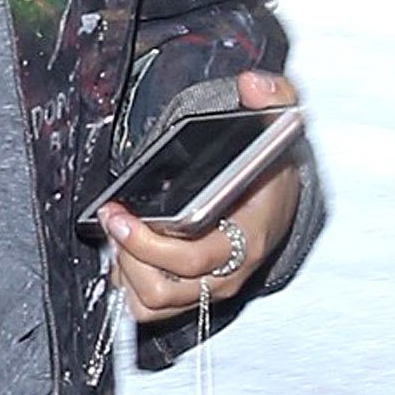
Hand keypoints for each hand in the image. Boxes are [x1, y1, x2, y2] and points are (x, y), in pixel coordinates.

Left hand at [99, 70, 302, 328]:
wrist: (279, 204)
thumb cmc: (273, 172)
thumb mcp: (282, 128)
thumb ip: (272, 99)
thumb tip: (251, 84)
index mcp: (248, 236)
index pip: (190, 257)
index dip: (146, 241)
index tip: (118, 214)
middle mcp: (229, 272)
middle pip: (164, 286)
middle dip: (127, 252)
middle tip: (112, 218)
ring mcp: (211, 289)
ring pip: (153, 303)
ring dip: (127, 272)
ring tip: (119, 236)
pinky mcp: (194, 297)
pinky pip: (152, 310)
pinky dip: (130, 287)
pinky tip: (126, 255)